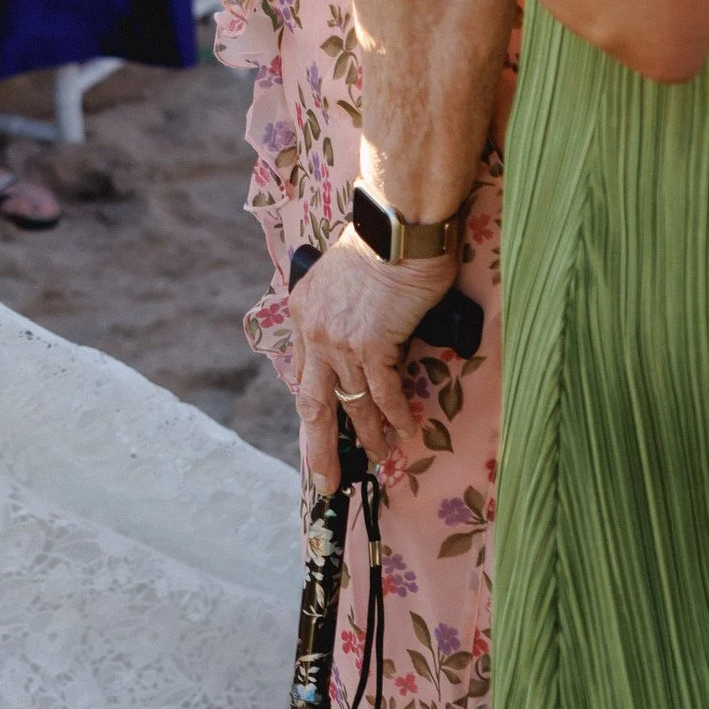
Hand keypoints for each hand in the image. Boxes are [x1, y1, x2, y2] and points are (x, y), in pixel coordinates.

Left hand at [287, 227, 458, 489]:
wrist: (397, 227)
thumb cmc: (380, 247)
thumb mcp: (341, 279)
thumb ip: (339, 311)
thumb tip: (356, 339)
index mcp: (303, 314)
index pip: (303, 375)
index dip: (312, 410)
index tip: (317, 437)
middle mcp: (314, 331)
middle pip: (313, 404)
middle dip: (319, 448)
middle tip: (324, 481)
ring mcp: (340, 340)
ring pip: (352, 403)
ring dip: (368, 435)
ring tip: (380, 457)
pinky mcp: (371, 343)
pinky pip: (382, 393)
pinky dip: (394, 416)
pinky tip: (405, 431)